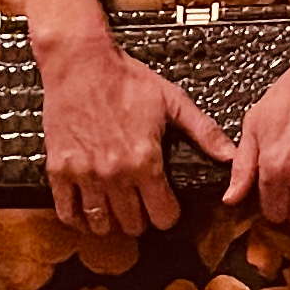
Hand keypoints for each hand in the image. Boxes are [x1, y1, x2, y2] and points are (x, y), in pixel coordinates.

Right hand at [36, 31, 236, 238]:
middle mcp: (114, 174)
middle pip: (133, 225)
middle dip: (142, 220)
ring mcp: (84, 174)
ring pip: (100, 224)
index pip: (163, 215)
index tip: (167, 207)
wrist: (82, 63)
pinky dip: (78, 219)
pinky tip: (86, 214)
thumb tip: (231, 155)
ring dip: (112, 224)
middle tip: (142, 208)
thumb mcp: (173, 102)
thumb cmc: (126, 79)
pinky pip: (66, 211)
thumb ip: (204, 132)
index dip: (169, 215)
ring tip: (117, 212)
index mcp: (145, 161)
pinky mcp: (59, 169)